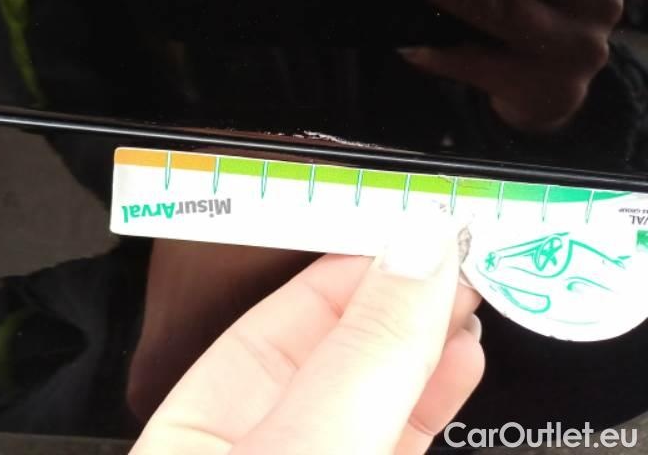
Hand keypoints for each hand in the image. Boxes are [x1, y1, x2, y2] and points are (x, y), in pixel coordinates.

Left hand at [131, 232, 482, 454]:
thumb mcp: (302, 452)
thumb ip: (359, 362)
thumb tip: (414, 255)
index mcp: (193, 435)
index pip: (271, 324)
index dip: (345, 270)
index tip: (411, 230)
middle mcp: (247, 451)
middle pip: (327, 356)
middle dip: (396, 300)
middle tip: (456, 252)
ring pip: (369, 399)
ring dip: (423, 346)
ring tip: (468, 298)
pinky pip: (394, 440)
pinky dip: (431, 401)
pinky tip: (460, 363)